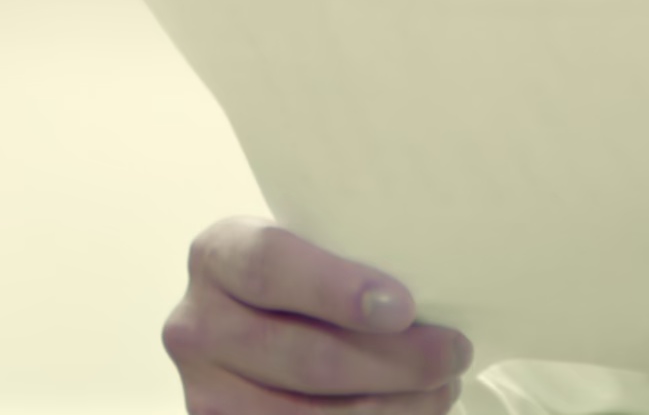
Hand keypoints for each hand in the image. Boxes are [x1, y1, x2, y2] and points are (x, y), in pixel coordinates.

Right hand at [163, 215, 472, 412]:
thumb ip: (346, 259)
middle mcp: (195, 326)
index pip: (270, 267)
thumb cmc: (302, 283)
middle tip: (453, 353)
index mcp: (217, 256)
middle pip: (305, 356)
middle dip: (395, 362)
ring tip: (442, 388)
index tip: (404, 307)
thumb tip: (434, 291)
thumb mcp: (309, 250)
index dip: (337, 290)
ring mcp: (205, 393)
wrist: (251, 331)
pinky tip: (411, 412)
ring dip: (395, 407)